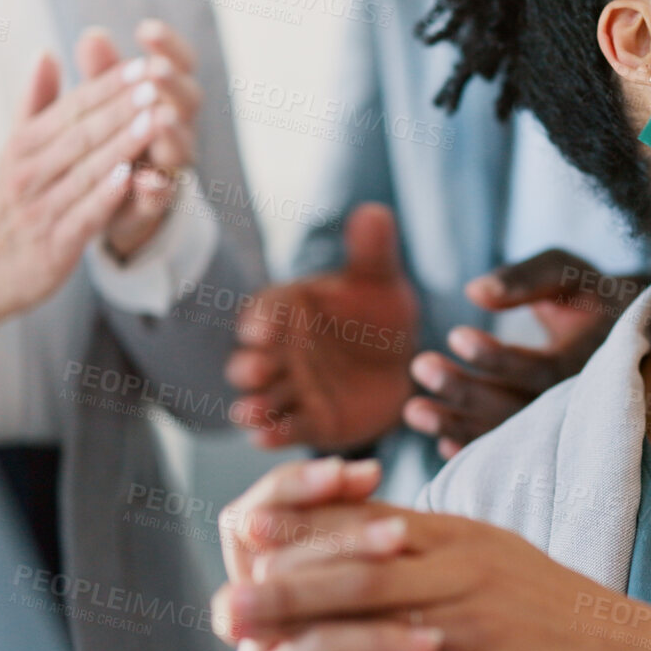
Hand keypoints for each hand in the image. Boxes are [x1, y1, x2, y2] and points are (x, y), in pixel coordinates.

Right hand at [0, 47, 160, 343]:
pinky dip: (106, 195)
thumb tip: (46, 53)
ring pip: (86, 170)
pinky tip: (133, 177)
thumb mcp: (17, 150)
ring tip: (156, 119)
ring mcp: (40, 208)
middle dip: (120, 108)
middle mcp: (29, 172)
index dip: (106, 87)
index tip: (140, 64)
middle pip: (81, 134)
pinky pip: (83, 214)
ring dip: (122, 145)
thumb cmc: (12, 202)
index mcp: (23, 146)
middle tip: (156, 82)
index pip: (71, 109)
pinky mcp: (53, 244)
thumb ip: (35, 103)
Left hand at [87, 20, 205, 259]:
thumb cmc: (113, 141)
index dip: (169, 47)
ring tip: (160, 117)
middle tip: (157, 69)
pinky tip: (145, 180)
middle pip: (188, 102)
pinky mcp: (155, 203)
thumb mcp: (104, 105)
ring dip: (173, 133)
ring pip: (181, 148)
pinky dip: (154, 189)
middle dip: (173, 85)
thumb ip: (101, 74)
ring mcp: (168, 166)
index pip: (178, 64)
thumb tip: (92, 35)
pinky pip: (162, 196)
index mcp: (164, 98)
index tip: (146, 29)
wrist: (114, 205)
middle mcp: (175, 129)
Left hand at [212, 461, 650, 650]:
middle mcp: (465, 565)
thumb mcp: (492, 556)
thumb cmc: (549, 607)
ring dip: (300, 631)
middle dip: (285, 579)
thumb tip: (363, 528)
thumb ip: (430, 543)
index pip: (370, 519)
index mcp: (462, 533)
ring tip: (246, 644)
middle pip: (358, 565)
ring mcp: (475, 617)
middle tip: (228, 594)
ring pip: (372, 619)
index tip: (248, 527)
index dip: (305, 523)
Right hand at [227, 205, 419, 450]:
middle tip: (255, 368)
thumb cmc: (377, 312)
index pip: (264, 312)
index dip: (260, 320)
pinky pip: (286, 429)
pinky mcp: (306, 422)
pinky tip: (267, 438)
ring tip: (251, 413)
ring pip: (261, 398)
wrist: (400, 361)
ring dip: (252, 406)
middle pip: (252, 359)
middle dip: (250, 365)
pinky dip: (274, 434)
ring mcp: (289, 389)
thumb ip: (372, 251)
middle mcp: (278, 351)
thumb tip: (374, 212)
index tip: (262, 328)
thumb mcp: (379, 280)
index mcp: (286, 310)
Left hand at [404, 250, 641, 457]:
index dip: (496, 358)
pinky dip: (478, 453)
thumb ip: (526, 277)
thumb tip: (474, 292)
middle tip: (420, 365)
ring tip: (413, 410)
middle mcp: (585, 403)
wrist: (633, 340)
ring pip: (511, 439)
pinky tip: (442, 442)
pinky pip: (514, 458)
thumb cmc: (591, 298)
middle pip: (520, 410)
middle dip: (465, 392)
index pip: (541, 371)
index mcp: (595, 360)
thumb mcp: (567, 273)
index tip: (456, 334)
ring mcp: (570, 430)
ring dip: (459, 427)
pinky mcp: (554, 443)